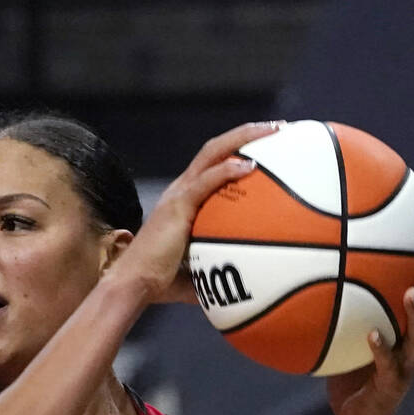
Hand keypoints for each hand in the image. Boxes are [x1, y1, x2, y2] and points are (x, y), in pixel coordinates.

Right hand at [110, 121, 280, 302]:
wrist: (134, 284)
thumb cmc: (162, 283)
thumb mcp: (201, 272)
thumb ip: (222, 271)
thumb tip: (249, 286)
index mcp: (186, 199)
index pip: (214, 164)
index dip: (239, 149)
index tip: (270, 145)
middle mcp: (182, 189)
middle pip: (216, 148)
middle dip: (247, 133)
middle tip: (279, 128)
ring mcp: (178, 194)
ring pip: (212, 154)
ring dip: (243, 138)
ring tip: (273, 131)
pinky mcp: (176, 206)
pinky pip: (205, 181)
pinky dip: (227, 170)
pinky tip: (250, 166)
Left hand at [327, 230, 413, 414]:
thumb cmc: (352, 377)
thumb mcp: (350, 340)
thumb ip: (345, 314)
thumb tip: (318, 274)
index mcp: (411, 333)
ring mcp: (408, 366)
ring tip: (410, 294)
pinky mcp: (392, 384)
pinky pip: (390, 363)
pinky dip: (381, 347)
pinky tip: (371, 335)